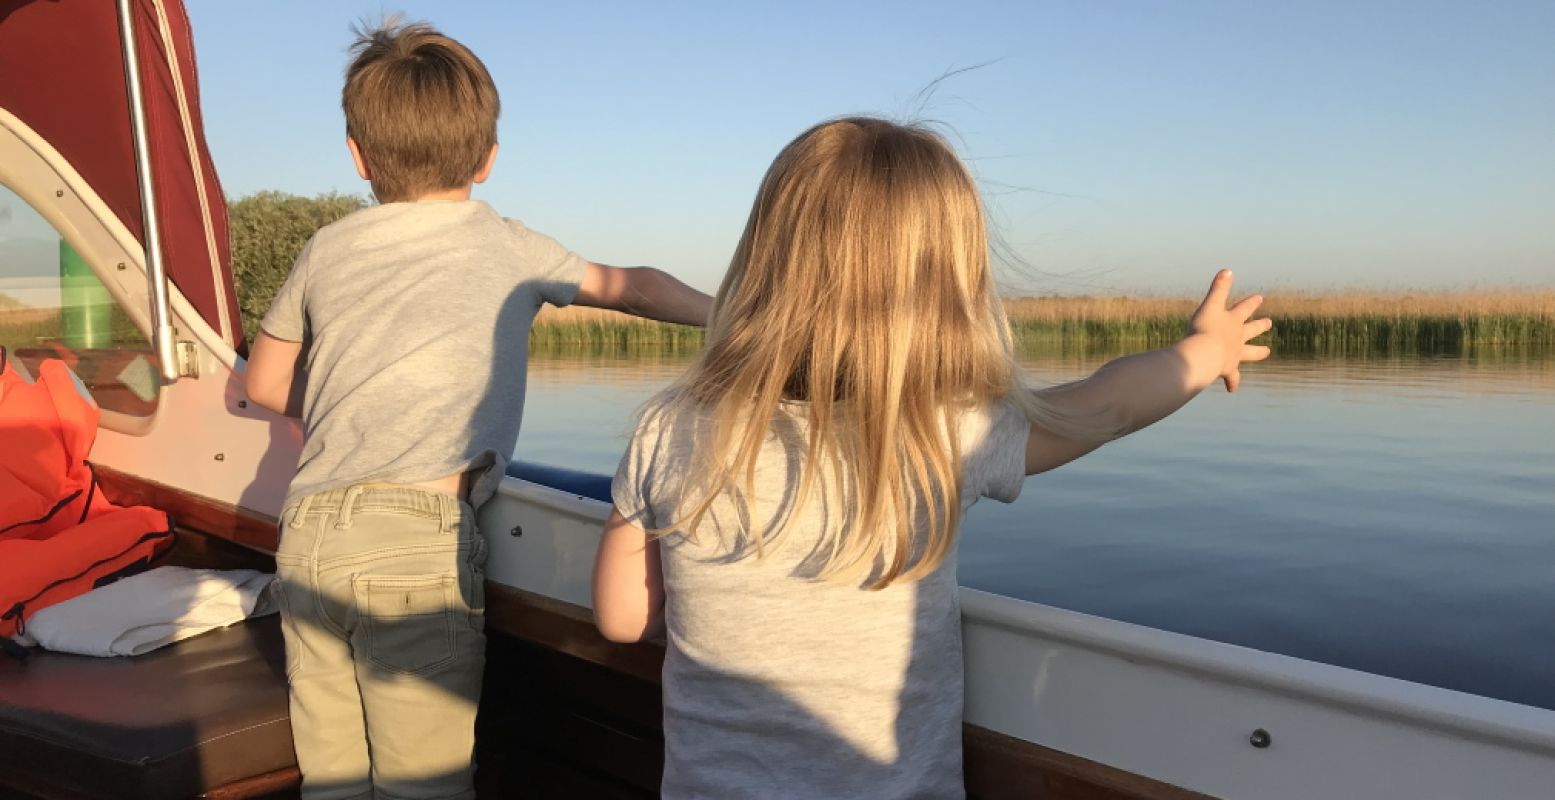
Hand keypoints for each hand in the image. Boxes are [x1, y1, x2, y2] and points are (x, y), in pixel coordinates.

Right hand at [1188, 270, 1271, 391]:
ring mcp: (1235, 354)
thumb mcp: (1210, 306)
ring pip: (1249, 353)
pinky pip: (1232, 378)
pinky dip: (1233, 382)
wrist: (1205, 354)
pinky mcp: (1228, 369)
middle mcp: (1237, 338)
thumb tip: (1228, 269)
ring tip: (1267, 352)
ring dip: (1257, 352)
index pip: (1244, 309)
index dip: (1251, 303)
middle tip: (1269, 323)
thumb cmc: (1204, 330)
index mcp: (1232, 322)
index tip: (1260, 298)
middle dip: (1260, 325)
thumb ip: (1218, 288)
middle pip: (1252, 330)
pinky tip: (1232, 389)